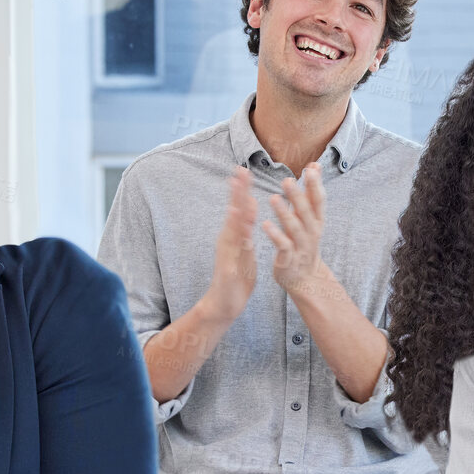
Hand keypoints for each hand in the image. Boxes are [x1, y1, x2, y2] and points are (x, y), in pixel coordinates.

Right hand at [203, 167, 258, 318]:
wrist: (224, 304)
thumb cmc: (236, 276)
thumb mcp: (244, 248)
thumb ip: (245, 228)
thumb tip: (249, 205)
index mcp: (234, 236)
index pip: (238, 208)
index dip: (240, 189)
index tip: (243, 169)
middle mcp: (228, 240)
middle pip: (233, 212)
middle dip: (237, 191)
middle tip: (240, 170)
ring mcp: (227, 253)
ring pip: (232, 227)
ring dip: (236, 209)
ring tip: (239, 192)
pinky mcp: (229, 267)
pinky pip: (234, 251)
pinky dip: (237, 238)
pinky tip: (241, 228)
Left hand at [265, 162, 329, 294]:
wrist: (305, 278)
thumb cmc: (305, 241)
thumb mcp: (311, 217)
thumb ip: (311, 192)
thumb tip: (315, 165)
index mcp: (317, 221)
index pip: (319, 201)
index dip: (316, 185)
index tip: (311, 168)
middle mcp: (311, 233)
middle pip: (306, 213)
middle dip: (298, 197)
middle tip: (287, 180)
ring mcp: (301, 247)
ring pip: (294, 229)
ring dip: (284, 214)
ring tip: (273, 199)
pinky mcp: (289, 260)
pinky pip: (283, 247)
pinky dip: (276, 236)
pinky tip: (265, 225)